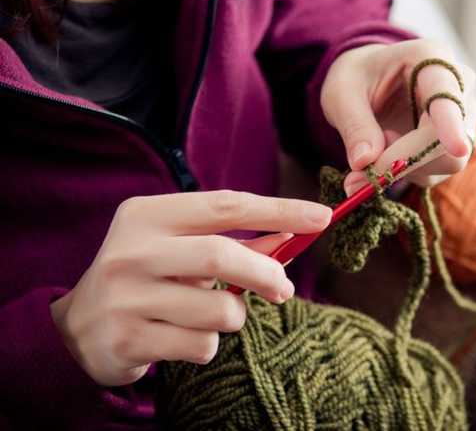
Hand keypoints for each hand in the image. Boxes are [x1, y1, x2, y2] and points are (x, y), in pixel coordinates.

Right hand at [50, 191, 330, 385]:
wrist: (77, 328)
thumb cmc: (147, 278)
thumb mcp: (181, 248)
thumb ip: (233, 242)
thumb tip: (290, 238)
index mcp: (147, 215)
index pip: (226, 205)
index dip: (280, 210)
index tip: (322, 216)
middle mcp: (132, 250)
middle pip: (222, 254)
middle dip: (266, 273)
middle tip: (285, 289)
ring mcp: (125, 296)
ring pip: (218, 309)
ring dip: (231, 316)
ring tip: (206, 315)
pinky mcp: (127, 339)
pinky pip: (201, 346)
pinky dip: (208, 346)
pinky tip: (180, 338)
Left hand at [320, 39, 475, 194]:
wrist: (368, 81)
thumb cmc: (357, 78)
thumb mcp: (342, 93)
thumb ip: (354, 126)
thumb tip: (364, 162)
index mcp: (431, 59)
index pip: (447, 96)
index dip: (452, 124)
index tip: (456, 148)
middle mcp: (458, 88)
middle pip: (452, 141)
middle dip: (406, 159)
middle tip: (362, 164)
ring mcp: (461, 120)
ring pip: (445, 163)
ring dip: (400, 169)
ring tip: (368, 153)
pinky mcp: (453, 147)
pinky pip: (433, 173)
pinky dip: (402, 175)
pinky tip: (380, 159)